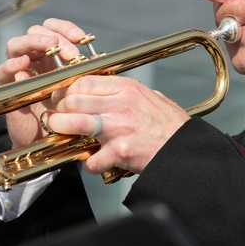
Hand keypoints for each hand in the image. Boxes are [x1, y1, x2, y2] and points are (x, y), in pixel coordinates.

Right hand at [0, 18, 88, 148]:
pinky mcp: (8, 87)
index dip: (66, 28)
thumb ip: (84, 72)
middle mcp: (34, 60)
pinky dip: (11, 64)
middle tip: (71, 53)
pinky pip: (2, 70)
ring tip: (50, 46)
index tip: (82, 38)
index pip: (54, 29)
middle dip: (55, 37)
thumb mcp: (80, 88)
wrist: (53, 138)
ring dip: (34, 42)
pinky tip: (24, 64)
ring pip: (16, 45)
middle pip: (35, 31)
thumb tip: (97, 57)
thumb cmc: (69, 112)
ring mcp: (19, 72)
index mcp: (52, 55)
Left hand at [43, 74, 189, 176]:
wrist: (186, 150)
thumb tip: (108, 91)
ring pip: (73, 123)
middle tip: (59, 119)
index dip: (67, 91)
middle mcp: (121, 105)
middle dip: (60, 110)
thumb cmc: (171, 126)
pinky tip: (96, 163)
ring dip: (62, 130)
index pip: (84, 81)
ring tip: (62, 135)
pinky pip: (91, 159)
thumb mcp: (152, 97)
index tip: (64, 99)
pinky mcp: (120, 151)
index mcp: (128, 88)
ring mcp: (119, 128)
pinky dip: (89, 164)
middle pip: (73, 100)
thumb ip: (129, 93)